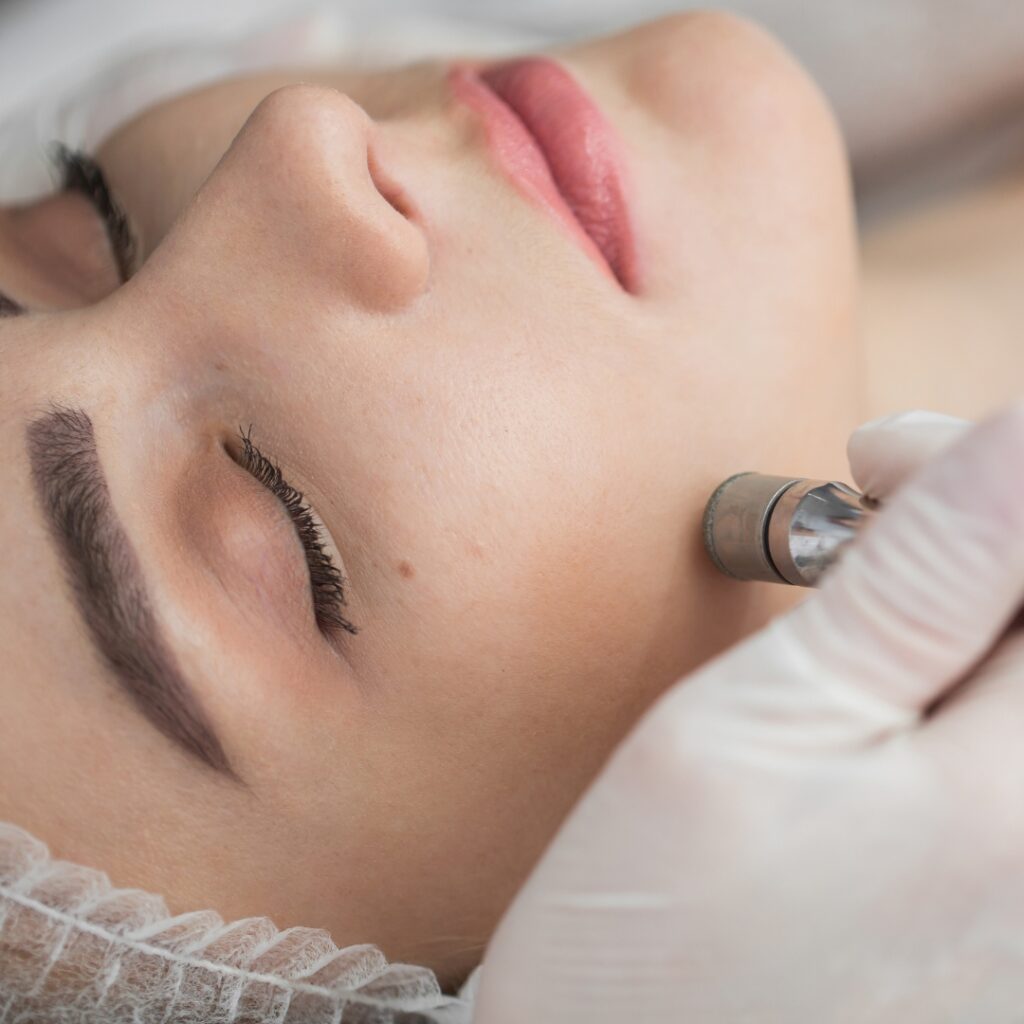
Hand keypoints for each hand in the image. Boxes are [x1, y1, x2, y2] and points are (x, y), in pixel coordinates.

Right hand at [473, 403, 1023, 1022]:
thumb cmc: (652, 931)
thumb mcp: (754, 725)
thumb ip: (911, 584)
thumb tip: (1013, 439)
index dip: (990, 469)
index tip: (876, 457)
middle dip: (986, 529)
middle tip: (867, 513)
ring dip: (974, 598)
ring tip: (864, 589)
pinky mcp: (1009, 929)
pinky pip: (1009, 753)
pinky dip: (966, 676)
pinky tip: (889, 676)